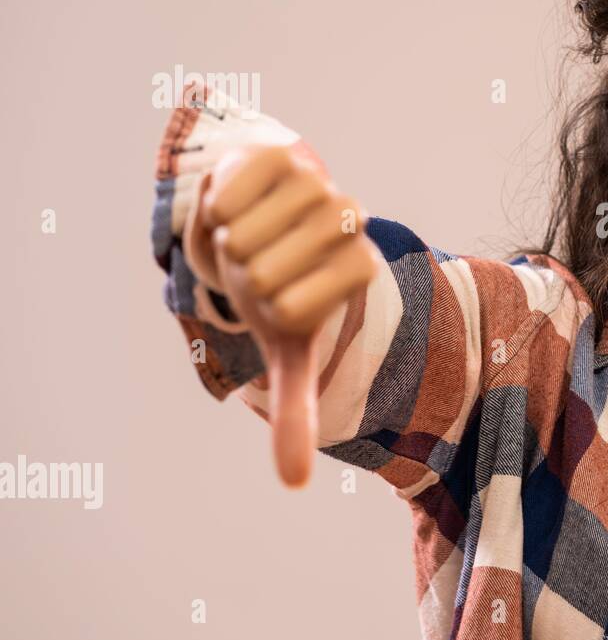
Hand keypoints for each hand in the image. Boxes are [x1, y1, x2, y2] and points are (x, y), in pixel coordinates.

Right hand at [196, 144, 382, 486]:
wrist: (265, 223)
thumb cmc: (276, 294)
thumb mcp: (289, 354)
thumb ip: (297, 412)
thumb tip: (294, 483)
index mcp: (358, 271)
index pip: (305, 304)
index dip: (280, 304)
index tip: (285, 298)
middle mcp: (348, 224)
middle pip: (266, 273)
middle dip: (249, 276)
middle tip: (262, 265)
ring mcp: (319, 185)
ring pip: (246, 236)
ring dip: (234, 244)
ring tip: (253, 238)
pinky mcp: (283, 156)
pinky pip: (230, 192)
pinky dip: (217, 208)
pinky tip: (237, 208)